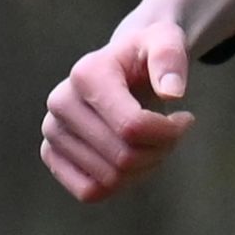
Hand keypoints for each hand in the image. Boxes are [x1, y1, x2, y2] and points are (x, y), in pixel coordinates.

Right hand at [42, 0, 234, 200]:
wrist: (121, 67)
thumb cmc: (145, 55)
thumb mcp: (166, 42)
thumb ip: (170, 59)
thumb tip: (172, 93)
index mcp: (86, 74)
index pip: (133, 127)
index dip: (169, 133)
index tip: (184, 118)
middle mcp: (60, 102)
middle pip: (124, 157)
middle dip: (159, 151)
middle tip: (171, 134)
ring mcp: (52, 130)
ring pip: (110, 179)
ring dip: (143, 168)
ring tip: (152, 143)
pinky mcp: (50, 154)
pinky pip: (89, 192)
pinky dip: (119, 185)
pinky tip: (133, 161)